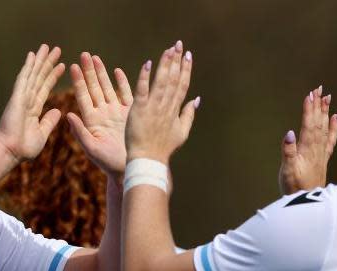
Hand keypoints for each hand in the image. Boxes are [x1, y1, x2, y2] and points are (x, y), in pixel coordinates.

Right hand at [0, 44, 65, 161]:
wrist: (10, 152)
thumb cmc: (23, 148)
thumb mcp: (42, 133)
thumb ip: (49, 121)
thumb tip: (57, 110)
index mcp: (33, 109)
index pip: (45, 88)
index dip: (52, 76)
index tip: (62, 66)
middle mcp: (27, 100)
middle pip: (39, 77)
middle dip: (47, 63)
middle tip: (56, 49)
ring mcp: (21, 97)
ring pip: (33, 74)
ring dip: (40, 60)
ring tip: (48, 47)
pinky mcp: (17, 98)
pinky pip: (24, 78)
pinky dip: (29, 66)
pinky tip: (33, 55)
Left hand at [66, 53, 131, 177]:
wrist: (129, 169)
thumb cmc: (108, 163)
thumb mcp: (91, 148)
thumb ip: (80, 132)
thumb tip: (67, 115)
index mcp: (92, 121)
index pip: (83, 97)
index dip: (78, 81)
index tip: (72, 66)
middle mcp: (103, 114)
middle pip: (94, 88)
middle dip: (89, 71)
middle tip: (83, 54)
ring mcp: (117, 113)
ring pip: (108, 88)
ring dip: (102, 73)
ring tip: (95, 58)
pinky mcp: (131, 114)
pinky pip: (126, 95)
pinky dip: (121, 83)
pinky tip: (117, 71)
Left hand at [126, 41, 198, 164]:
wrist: (149, 160)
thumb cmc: (163, 148)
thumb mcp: (182, 132)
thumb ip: (189, 114)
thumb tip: (197, 99)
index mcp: (175, 110)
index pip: (183, 85)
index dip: (186, 69)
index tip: (188, 55)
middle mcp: (166, 106)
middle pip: (174, 79)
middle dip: (177, 61)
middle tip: (179, 44)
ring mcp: (153, 107)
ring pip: (161, 82)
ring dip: (165, 64)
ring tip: (168, 50)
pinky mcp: (139, 110)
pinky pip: (143, 90)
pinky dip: (145, 77)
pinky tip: (148, 64)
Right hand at [278, 85, 336, 193]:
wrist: (309, 202)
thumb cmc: (294, 187)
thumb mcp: (286, 171)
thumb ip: (288, 152)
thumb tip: (289, 133)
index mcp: (306, 149)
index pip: (308, 125)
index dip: (309, 109)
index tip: (309, 94)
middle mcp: (316, 148)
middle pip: (318, 122)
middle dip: (318, 106)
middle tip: (318, 89)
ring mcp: (321, 152)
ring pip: (324, 128)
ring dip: (325, 112)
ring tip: (327, 97)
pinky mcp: (323, 158)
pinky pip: (330, 139)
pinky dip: (333, 126)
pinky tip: (335, 117)